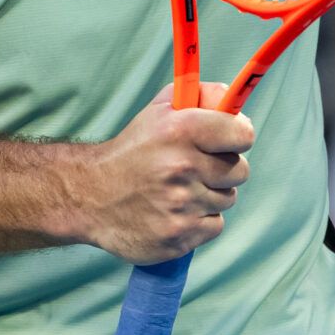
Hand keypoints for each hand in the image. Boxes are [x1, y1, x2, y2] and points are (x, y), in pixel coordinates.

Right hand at [76, 82, 253, 264]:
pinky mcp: (180, 236)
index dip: (237, 136)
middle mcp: (182, 167)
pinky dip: (200, 220)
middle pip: (240, 171)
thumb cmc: (133, 150)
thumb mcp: (159, 111)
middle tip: (196, 167)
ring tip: (179, 189)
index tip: (228, 140)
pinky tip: (175, 211)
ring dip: (210, 195)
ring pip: (227, 199)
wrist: (91, 196)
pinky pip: (215, 225)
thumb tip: (233, 100)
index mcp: (180, 130)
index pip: (243, 134)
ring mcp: (181, 205)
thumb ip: (200, 97)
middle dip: (223, 168)